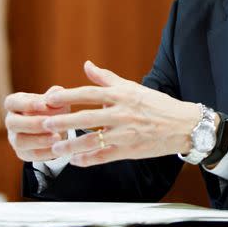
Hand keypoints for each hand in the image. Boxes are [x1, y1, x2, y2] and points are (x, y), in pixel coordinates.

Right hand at [5, 85, 70, 161]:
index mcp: (15, 104)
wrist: (55, 127)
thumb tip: (57, 93)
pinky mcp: (22, 152)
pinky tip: (59, 149)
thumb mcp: (55, 100)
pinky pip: (31, 154)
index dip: (26, 104)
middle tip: (50, 123)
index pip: (12, 102)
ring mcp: (14, 138)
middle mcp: (11, 121)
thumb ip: (55, 95)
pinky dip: (45, 152)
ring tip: (57, 137)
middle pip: (13, 123)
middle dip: (32, 123)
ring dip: (39, 140)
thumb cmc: (53, 108)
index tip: (43, 105)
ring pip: (19, 141)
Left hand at [40, 60, 201, 166]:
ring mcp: (126, 134)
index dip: (68, 96)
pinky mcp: (130, 150)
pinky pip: (104, 156)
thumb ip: (107, 78)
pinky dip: (88, 160)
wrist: (183, 125)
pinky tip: (75, 161)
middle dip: (64, 121)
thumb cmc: (158, 105)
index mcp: (123, 96)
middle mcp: (123, 114)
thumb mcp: (133, 88)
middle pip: (87, 118)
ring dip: (71, 146)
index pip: (90, 94)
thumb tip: (87, 65)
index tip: (50, 98)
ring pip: (92, 141)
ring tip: (56, 148)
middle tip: (44, 123)